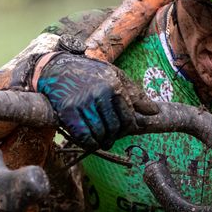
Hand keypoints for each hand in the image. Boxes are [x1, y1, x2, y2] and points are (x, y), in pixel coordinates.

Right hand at [35, 53, 156, 150]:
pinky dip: (88, 143)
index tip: (122, 132)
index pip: (128, 117)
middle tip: (110, 139)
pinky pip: (83, 136)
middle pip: (114, 128)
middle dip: (113, 137)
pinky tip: (90, 142)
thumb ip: (135, 94)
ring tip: (101, 141)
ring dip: (101, 141)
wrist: (57, 68)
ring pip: (99, 133)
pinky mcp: (67, 110)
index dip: (127, 129)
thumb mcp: (115, 76)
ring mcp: (83, 102)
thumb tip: (154, 111)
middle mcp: (100, 93)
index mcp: (114, 85)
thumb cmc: (90, 73)